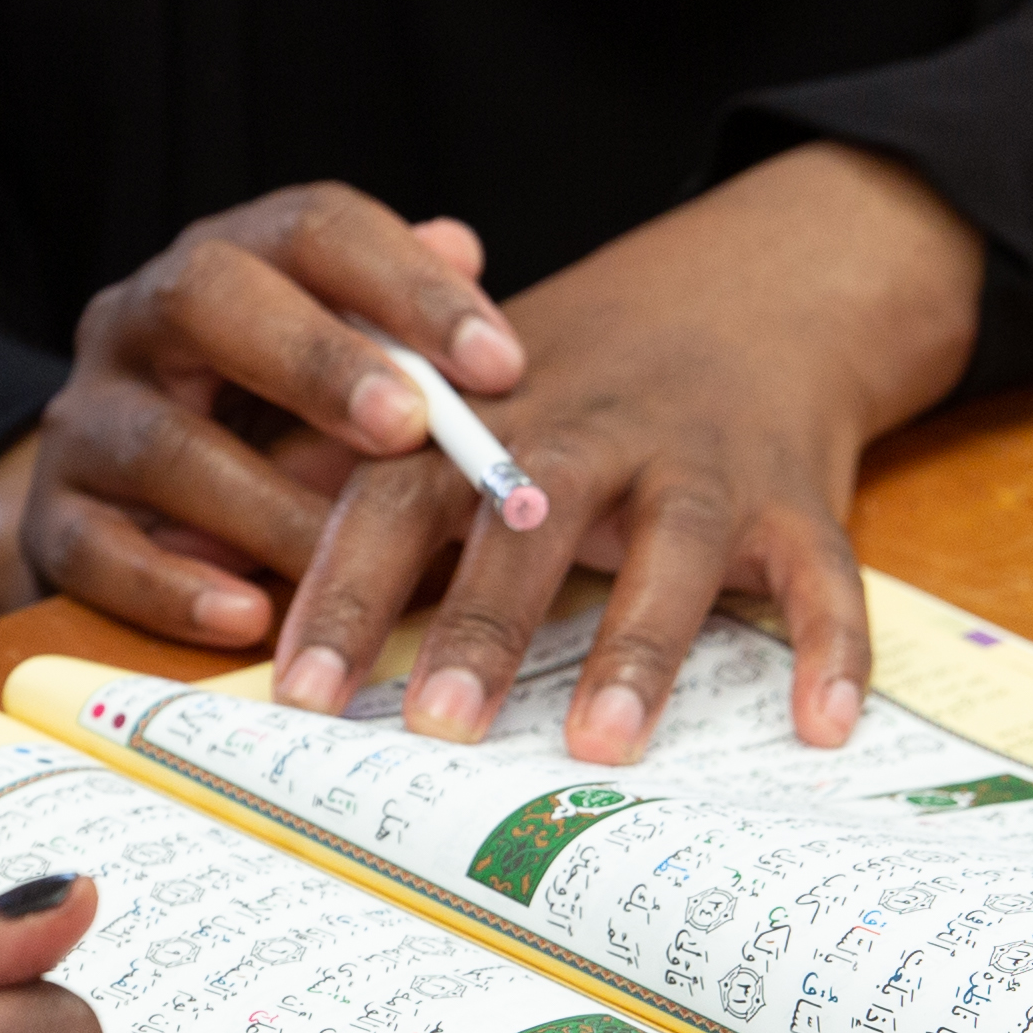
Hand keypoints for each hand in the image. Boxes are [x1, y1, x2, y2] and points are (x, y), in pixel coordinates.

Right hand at [0, 185, 521, 637]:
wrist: (114, 502)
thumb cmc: (261, 422)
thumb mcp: (331, 358)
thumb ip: (396, 316)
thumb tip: (460, 248)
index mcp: (222, 263)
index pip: (309, 229)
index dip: (405, 283)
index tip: (500, 362)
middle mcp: (135, 321)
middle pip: (206, 296)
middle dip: (315, 360)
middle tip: (412, 427)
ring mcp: (83, 420)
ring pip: (159, 443)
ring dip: (265, 504)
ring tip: (349, 559)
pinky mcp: (49, 520)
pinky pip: (96, 550)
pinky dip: (173, 588)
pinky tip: (250, 615)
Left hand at [271, 142, 982, 760]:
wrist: (759, 287)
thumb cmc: (578, 377)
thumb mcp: (461, 408)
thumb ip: (347, 473)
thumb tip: (200, 550)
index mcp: (491, 423)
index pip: (395, 499)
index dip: (343, 590)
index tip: (297, 691)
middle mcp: (593, 435)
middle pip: (524, 529)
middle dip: (477, 627)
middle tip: (431, 727)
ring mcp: (702, 465)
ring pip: (670, 552)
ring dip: (636, 647)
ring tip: (600, 746)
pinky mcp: (801, 498)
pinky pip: (822, 575)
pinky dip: (833, 646)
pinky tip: (825, 727)